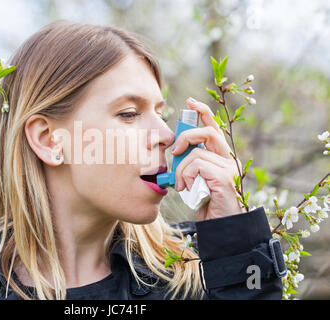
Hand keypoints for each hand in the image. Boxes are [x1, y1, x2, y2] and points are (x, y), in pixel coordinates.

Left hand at [171, 97, 243, 220]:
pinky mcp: (224, 178)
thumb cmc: (203, 203)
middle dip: (186, 136)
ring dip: (181, 168)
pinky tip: (185, 188)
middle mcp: (228, 158)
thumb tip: (174, 150)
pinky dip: (186, 175)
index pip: (213, 127)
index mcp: (220, 156)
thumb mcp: (192, 178)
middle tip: (174, 150)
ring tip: (180, 183)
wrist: (218, 226)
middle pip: (207, 132)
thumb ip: (188, 162)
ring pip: (197, 152)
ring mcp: (228, 168)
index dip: (203, 112)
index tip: (190, 101)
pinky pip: (197, 165)